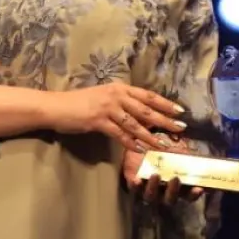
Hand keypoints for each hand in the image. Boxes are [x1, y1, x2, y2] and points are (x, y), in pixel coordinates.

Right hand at [46, 83, 185, 151]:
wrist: (57, 106)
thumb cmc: (80, 102)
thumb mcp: (104, 96)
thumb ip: (121, 102)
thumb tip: (141, 113)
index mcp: (120, 88)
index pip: (148, 95)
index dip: (165, 103)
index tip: (180, 110)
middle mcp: (117, 95)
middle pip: (146, 109)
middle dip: (165, 119)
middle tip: (181, 128)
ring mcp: (108, 108)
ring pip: (135, 124)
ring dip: (151, 135)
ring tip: (164, 144)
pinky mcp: (99, 121)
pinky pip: (119, 134)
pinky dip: (131, 143)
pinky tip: (140, 150)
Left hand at [122, 136, 205, 205]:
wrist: (142, 141)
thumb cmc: (164, 147)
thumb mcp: (178, 149)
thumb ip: (187, 154)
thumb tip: (201, 155)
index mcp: (176, 185)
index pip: (188, 196)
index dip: (193, 195)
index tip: (198, 188)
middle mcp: (163, 191)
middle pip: (169, 200)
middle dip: (173, 191)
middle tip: (175, 179)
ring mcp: (147, 189)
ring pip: (151, 197)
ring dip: (154, 188)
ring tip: (156, 175)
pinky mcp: (133, 184)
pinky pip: (134, 190)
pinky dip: (136, 186)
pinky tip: (138, 180)